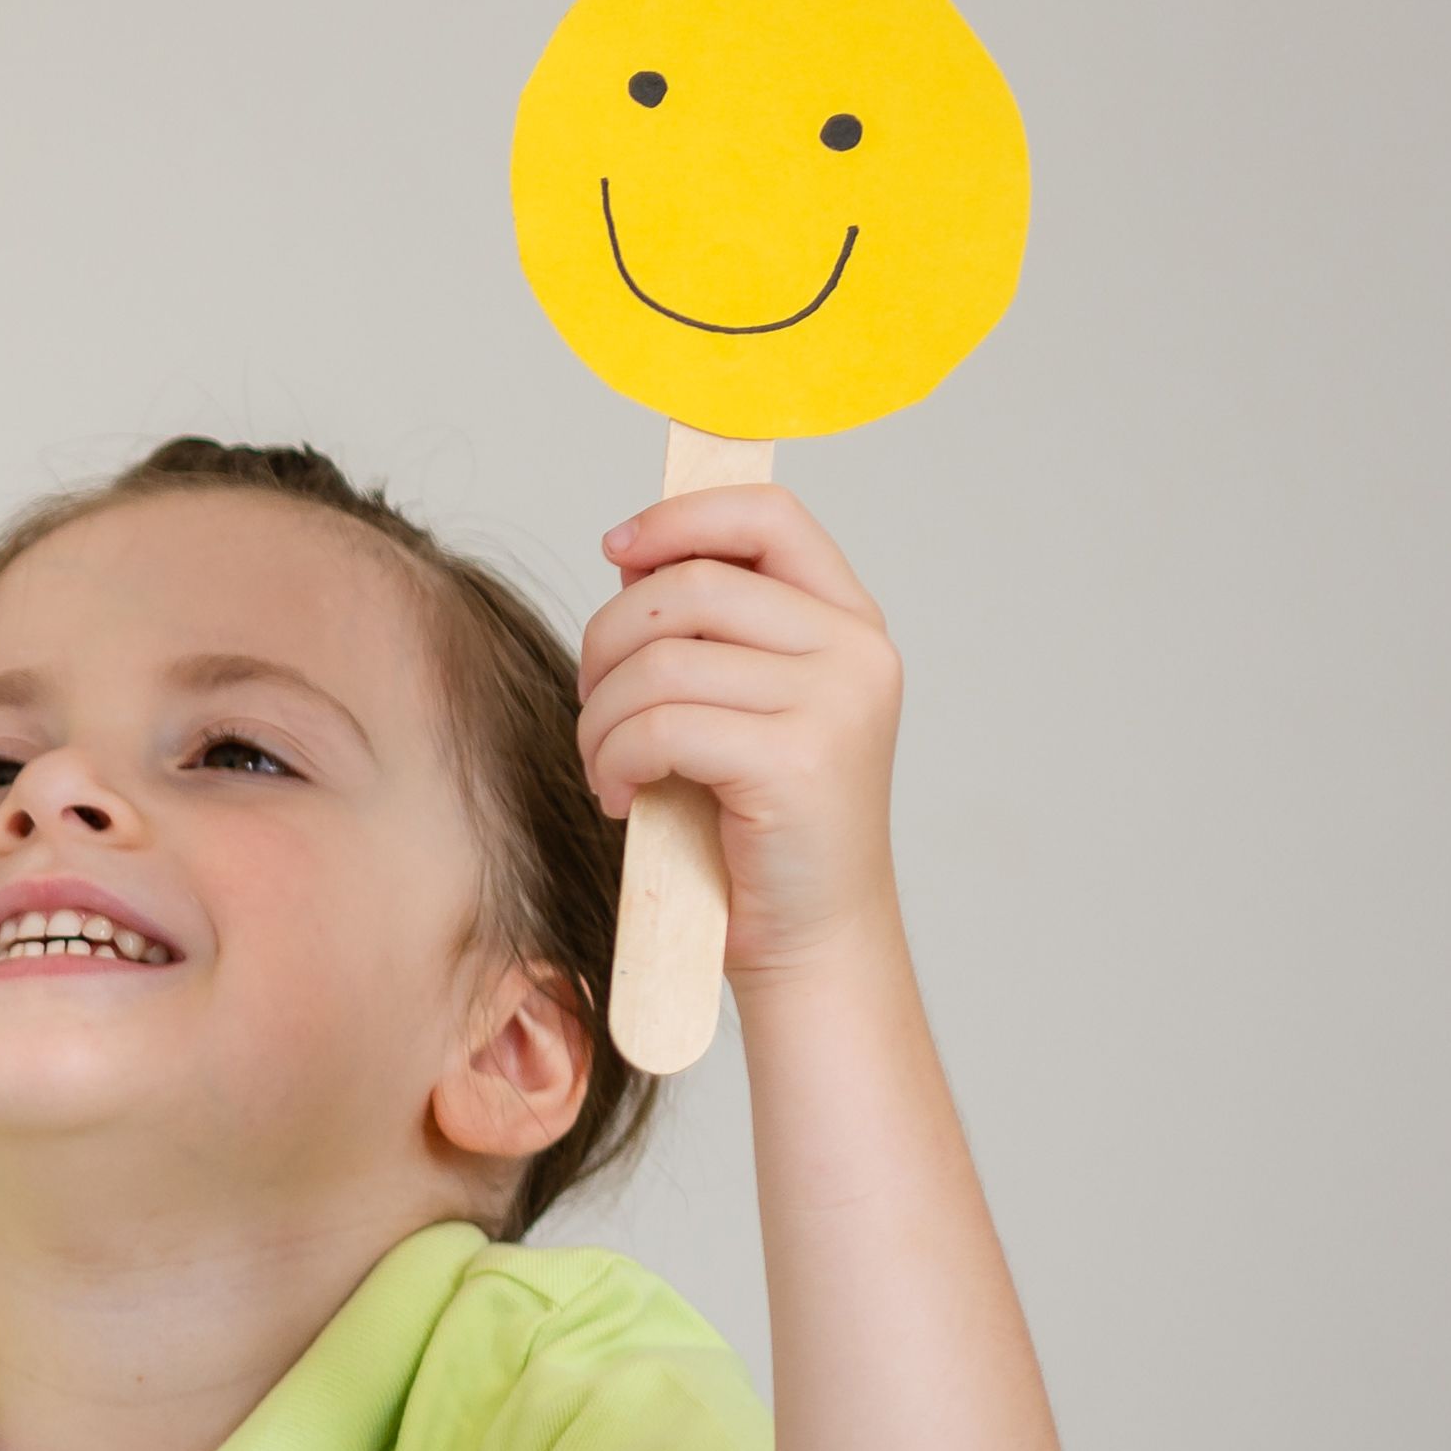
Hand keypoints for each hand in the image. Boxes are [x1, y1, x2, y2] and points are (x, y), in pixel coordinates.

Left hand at [580, 481, 907, 975]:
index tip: (615, 548)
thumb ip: (705, 629)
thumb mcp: (737, 704)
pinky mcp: (796, 762)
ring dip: (600, 717)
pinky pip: (658, 727)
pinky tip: (621, 798)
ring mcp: (835, 703)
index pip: (767, 515)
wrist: (810, 936)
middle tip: (594, 705)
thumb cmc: (755, 823)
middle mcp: (856, 650)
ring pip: (661, 661)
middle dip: (607, 641)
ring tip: (604, 763)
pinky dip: (613, 761)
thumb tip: (633, 556)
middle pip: (689, 586)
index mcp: (849, 621)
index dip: (679, 517)